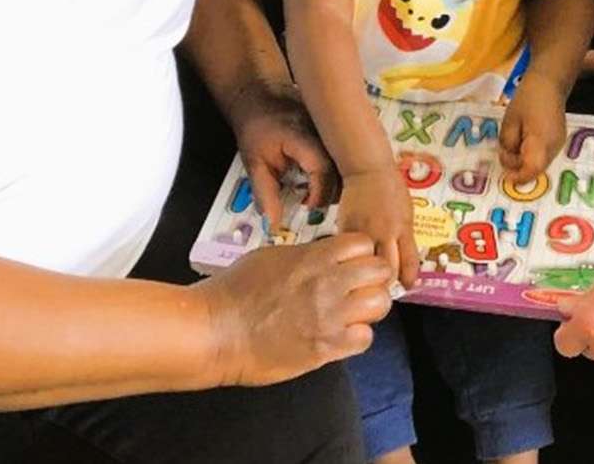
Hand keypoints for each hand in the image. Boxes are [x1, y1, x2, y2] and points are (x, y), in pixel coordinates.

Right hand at [197, 233, 393, 385]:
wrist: (214, 331)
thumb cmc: (233, 292)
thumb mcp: (269, 256)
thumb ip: (304, 255)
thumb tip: (322, 254)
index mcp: (312, 258)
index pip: (363, 244)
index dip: (361, 255)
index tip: (352, 265)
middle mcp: (327, 284)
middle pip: (379, 272)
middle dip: (373, 280)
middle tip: (358, 290)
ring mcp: (329, 316)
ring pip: (379, 305)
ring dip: (369, 309)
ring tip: (352, 315)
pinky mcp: (325, 348)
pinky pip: (365, 339)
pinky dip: (357, 338)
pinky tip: (340, 337)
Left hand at [228, 79, 336, 230]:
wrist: (260, 94)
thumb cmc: (256, 126)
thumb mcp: (254, 163)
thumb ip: (265, 193)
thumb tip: (273, 224)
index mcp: (303, 136)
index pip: (323, 169)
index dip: (319, 194)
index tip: (308, 207)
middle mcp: (325, 132)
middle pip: (344, 171)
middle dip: (333, 194)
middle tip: (314, 204)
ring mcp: (333, 130)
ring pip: (350, 166)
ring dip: (339, 184)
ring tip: (317, 193)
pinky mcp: (337, 132)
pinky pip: (347, 158)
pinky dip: (341, 174)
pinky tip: (327, 181)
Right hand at [338, 167, 420, 287]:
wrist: (369, 171)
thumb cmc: (391, 190)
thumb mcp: (407, 215)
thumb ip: (405, 239)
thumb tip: (406, 266)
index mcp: (404, 229)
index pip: (408, 263)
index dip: (407, 280)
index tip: (405, 287)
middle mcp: (385, 231)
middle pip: (387, 269)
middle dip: (386, 283)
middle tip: (383, 291)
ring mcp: (364, 230)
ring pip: (366, 263)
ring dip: (366, 276)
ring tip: (365, 283)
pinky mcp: (346, 228)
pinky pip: (348, 251)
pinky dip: (349, 261)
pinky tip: (348, 267)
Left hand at [499, 75, 565, 182]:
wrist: (549, 83)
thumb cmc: (527, 99)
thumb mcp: (509, 122)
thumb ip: (508, 144)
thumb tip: (508, 161)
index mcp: (541, 141)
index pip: (532, 169)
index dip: (518, 177)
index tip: (506, 178)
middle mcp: (554, 146)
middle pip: (536, 169)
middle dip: (519, 167)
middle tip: (506, 152)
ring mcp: (559, 144)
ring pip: (540, 163)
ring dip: (525, 160)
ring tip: (515, 140)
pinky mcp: (558, 141)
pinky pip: (544, 155)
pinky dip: (532, 154)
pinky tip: (524, 139)